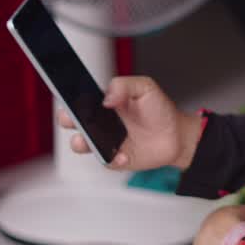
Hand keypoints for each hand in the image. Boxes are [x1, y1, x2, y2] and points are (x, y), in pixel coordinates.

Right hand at [58, 76, 202, 170]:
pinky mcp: (114, 158)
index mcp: (104, 102)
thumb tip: (106, 98)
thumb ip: (124, 85)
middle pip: (71, 120)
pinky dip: (113, 158)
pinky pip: (105, 160)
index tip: (67, 96)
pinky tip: (124, 154)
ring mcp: (105, 141)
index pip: (78, 98)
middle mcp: (100, 122)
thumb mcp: (145, 87)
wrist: (177, 135)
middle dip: (66, 118)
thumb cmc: (160, 110)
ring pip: (81, 143)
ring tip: (87, 140)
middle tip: (72, 118)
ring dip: (81, 142)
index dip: (69, 97)